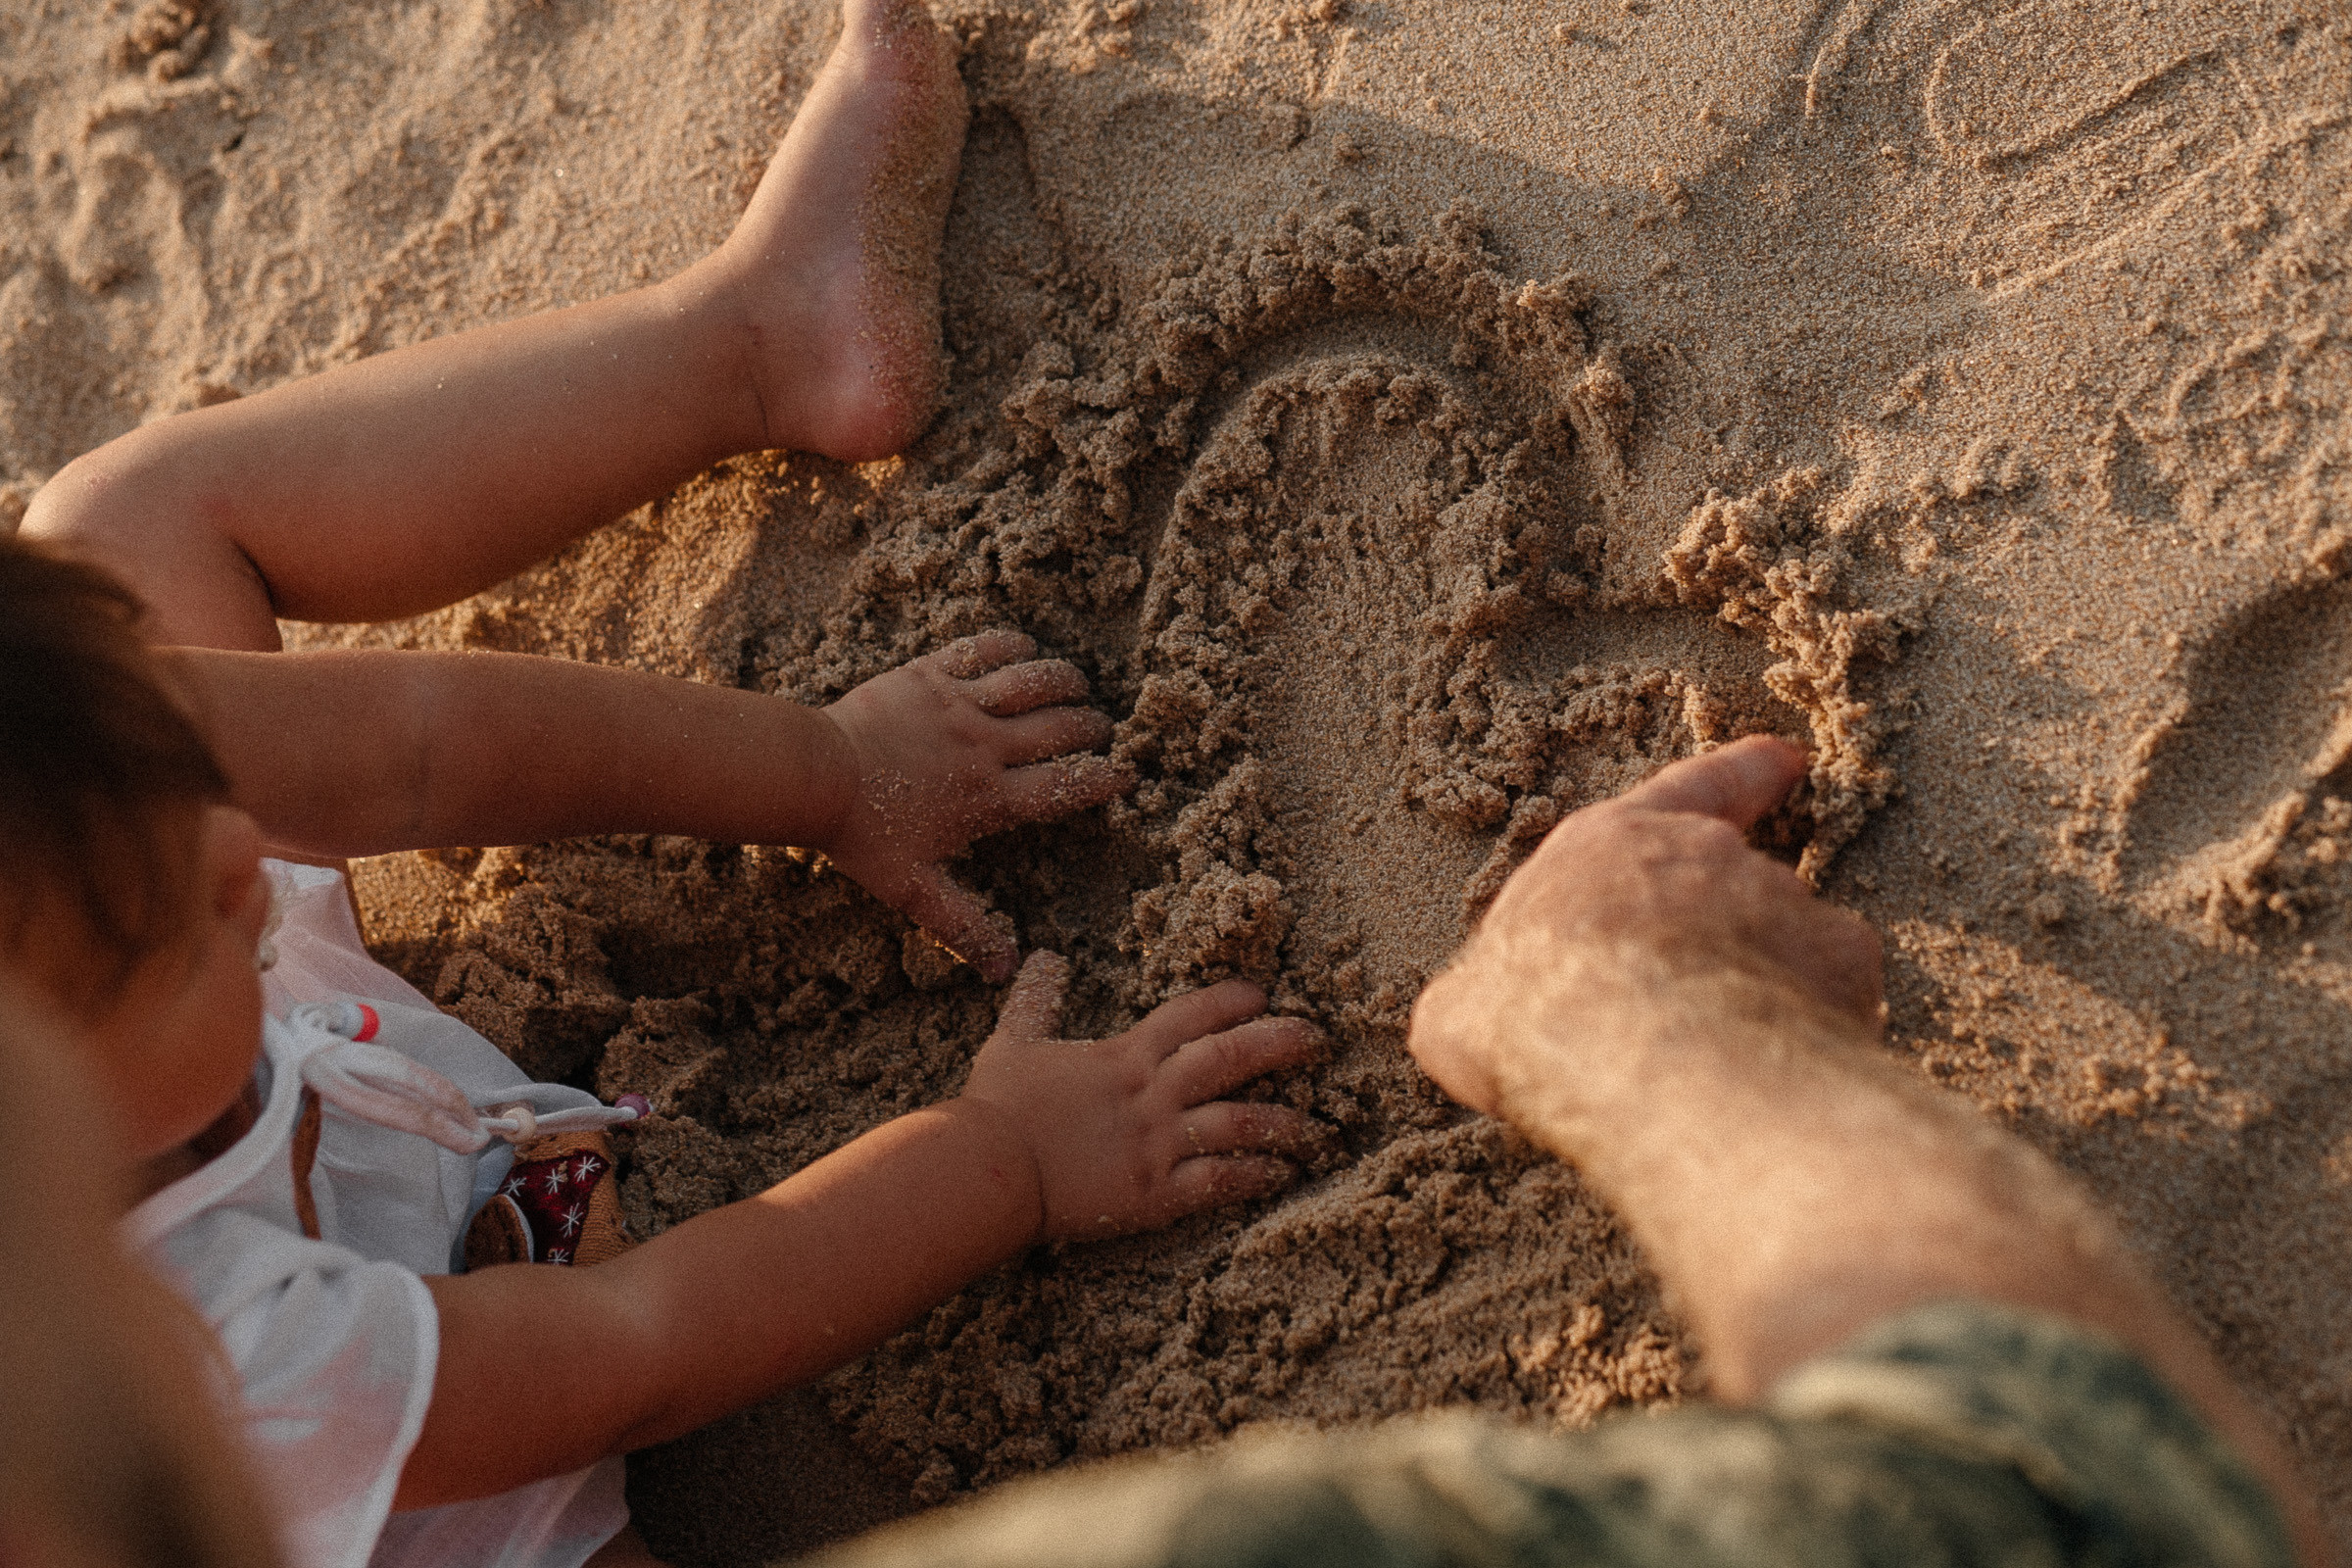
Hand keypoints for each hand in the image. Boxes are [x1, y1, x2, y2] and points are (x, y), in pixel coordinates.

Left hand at [818, 632, 1131, 980]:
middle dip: (1093, 728)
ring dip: (1065, 681)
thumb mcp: (913, 890)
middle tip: (1102, 730)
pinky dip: (1012, 645)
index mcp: (990, 799)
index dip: (1103, 779)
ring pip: (1035, 681)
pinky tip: (1025, 647)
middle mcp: (986, 748)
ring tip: (1078, 685)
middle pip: (1062, 729)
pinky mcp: (932, 674)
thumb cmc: (862, 834)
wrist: (815, 775)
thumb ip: (964, 927)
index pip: (1066, 787)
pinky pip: (984, 650)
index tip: (1125, 776)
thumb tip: (1007, 972)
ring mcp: (960, 705)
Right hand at [958, 954, 1324, 1241]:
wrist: (987, 1171)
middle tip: (1318, 1038)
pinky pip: (1220, 1180)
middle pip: (1231, 1058)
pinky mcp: (1155, 1193)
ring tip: (1316, 1128)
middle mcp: (1151, 1094)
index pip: (1190, 1016)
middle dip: (1279, 1043)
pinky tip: (1280, 1175)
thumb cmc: (998, 1109)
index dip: (1229, 1002)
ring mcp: (1158, 1143)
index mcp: (1124, 1056)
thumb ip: (1035, 1002)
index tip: (1261, 994)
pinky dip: (1254, 1176)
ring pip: (1240, 1123)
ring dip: (1284, 1123)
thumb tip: (1042, 959)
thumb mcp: (1012, 1043)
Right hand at [1410, 736, 1883, 1117]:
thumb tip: (1474, 1021)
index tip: (1785, 761)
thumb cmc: (1530, 1010)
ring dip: (1771, 995)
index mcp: (1613, 844)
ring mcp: (1786, 902)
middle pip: (1742, 888)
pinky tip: (1781, 1080)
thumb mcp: (1467, 1006)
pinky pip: (1842, 998)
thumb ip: (1492, 996)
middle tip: (1703, 1011)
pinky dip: (1820, 1033)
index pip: (1687, 789)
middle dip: (1732, 942)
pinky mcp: (1844, 961)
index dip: (1736, 775)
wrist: (1626, 1047)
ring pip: (1795, 949)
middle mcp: (1710, 857)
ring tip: (1728, 1067)